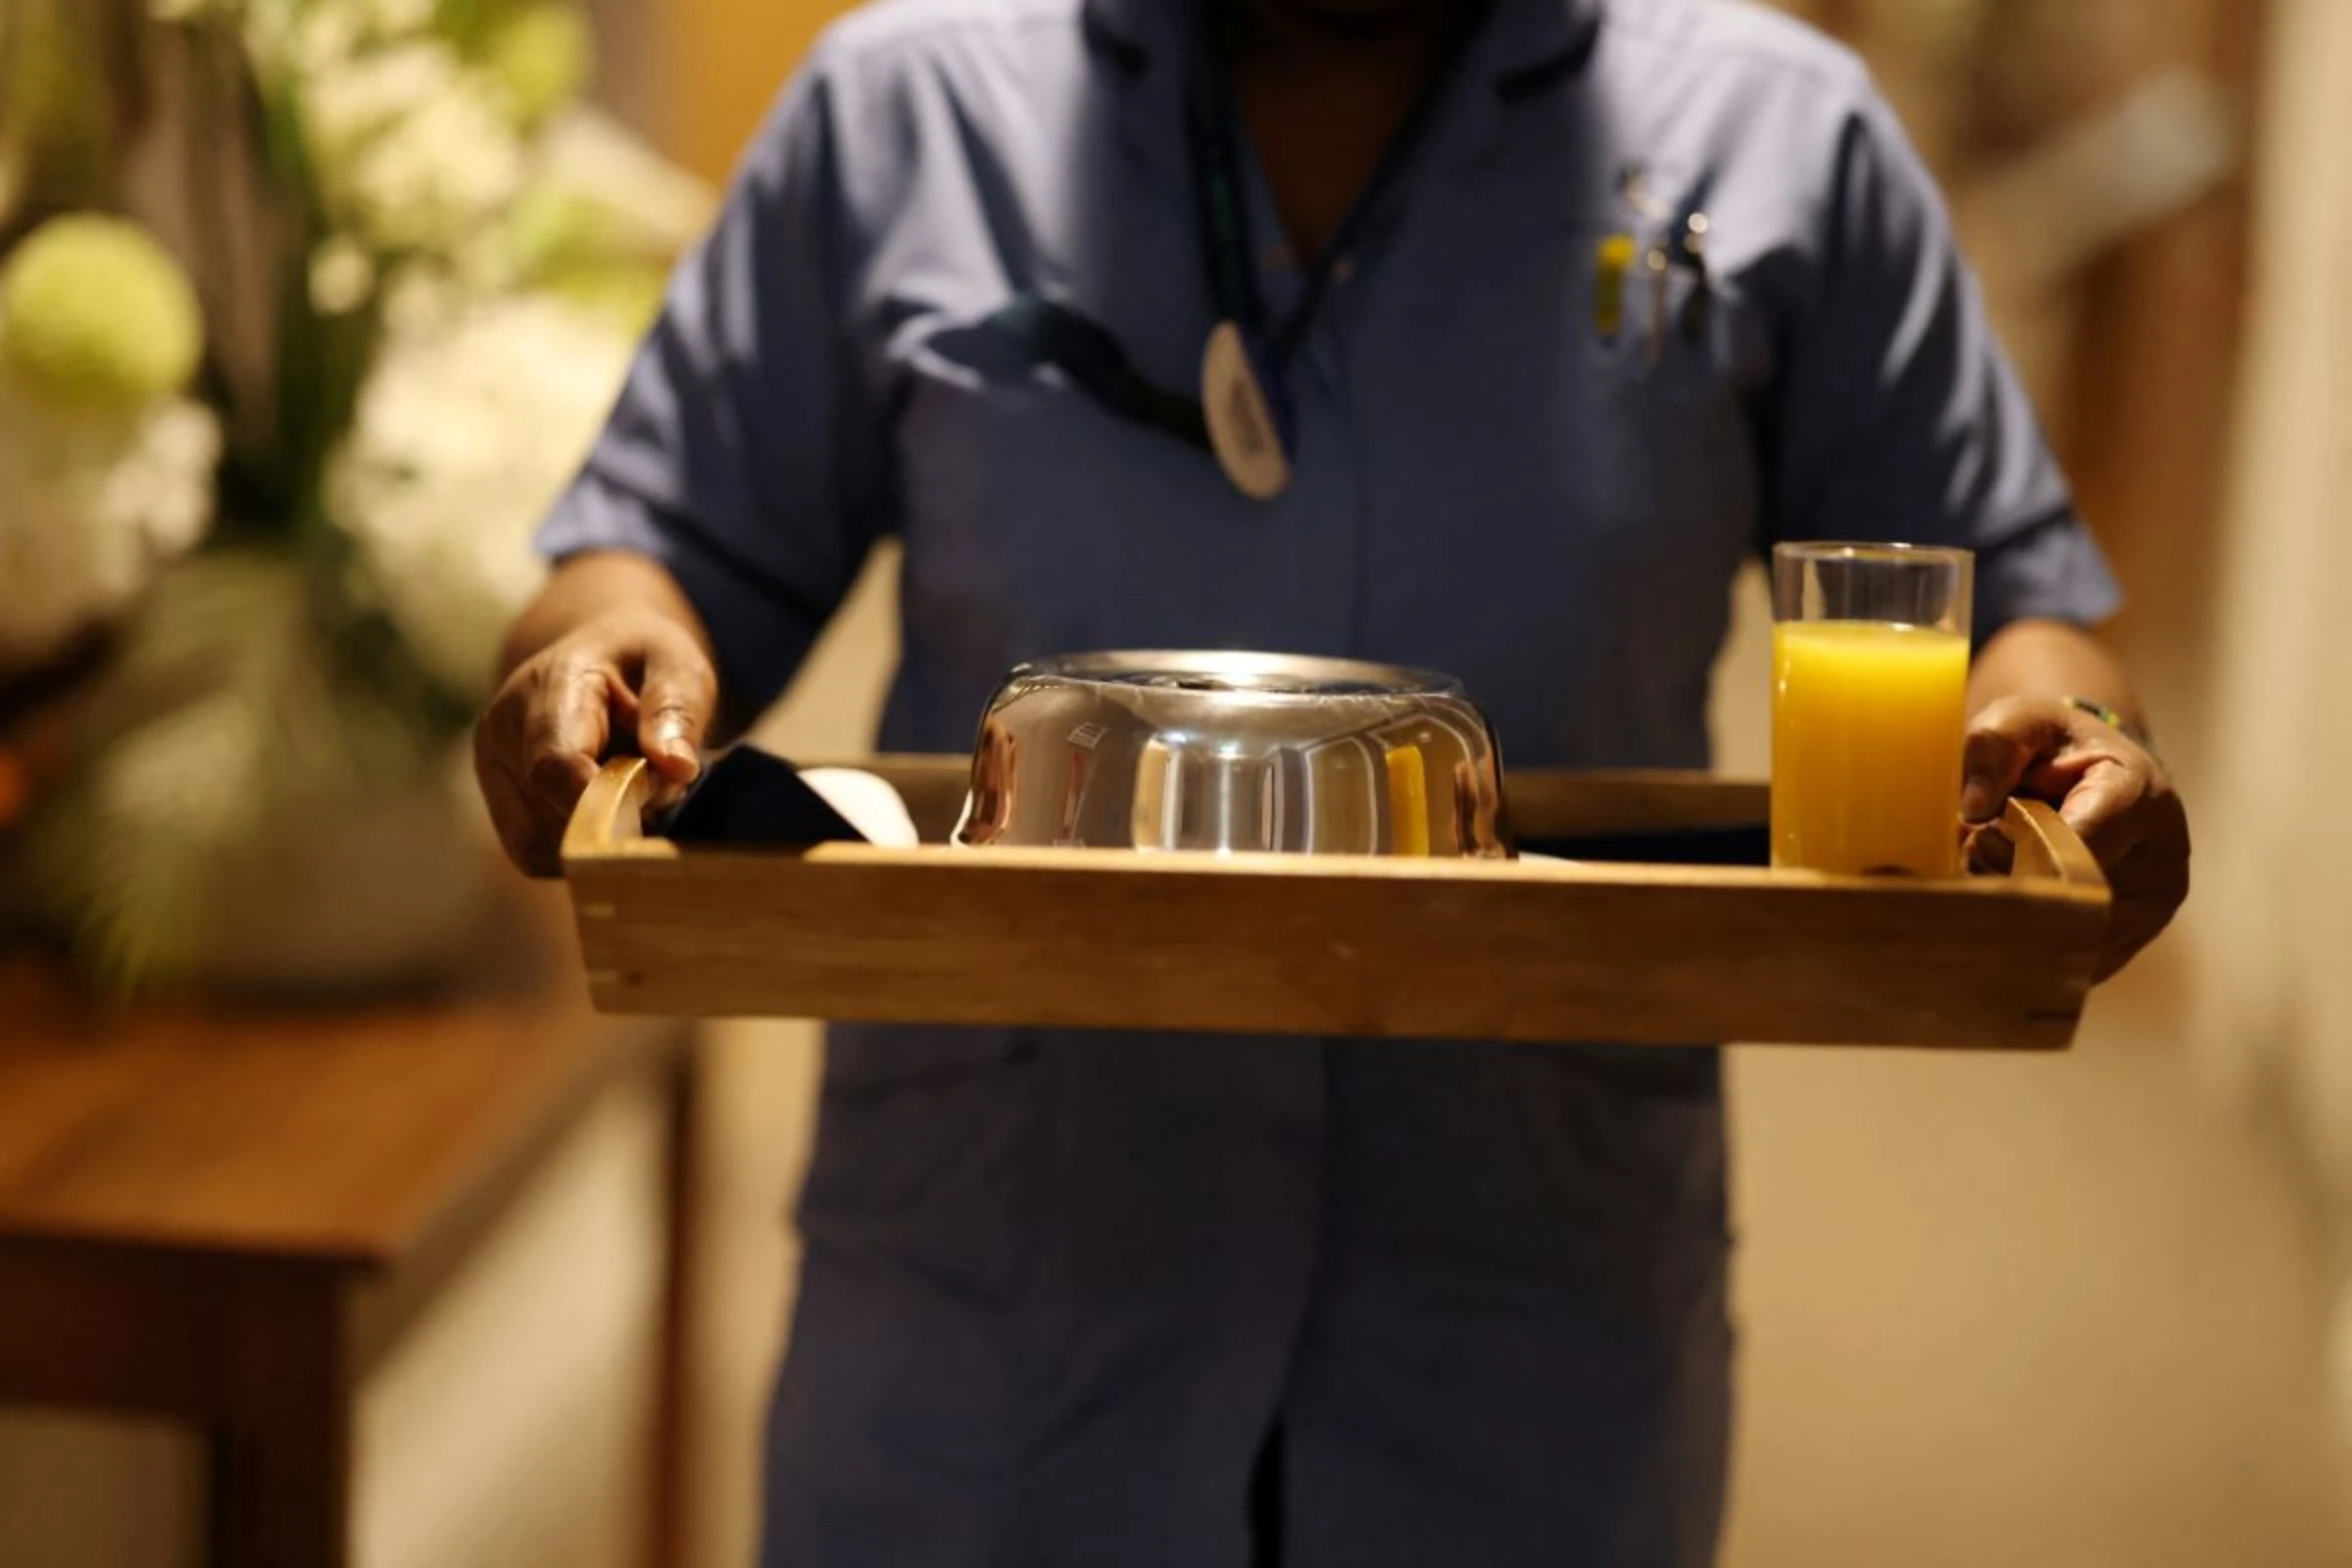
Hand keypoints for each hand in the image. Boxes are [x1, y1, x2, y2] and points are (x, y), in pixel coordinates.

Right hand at [474, 609, 715, 875]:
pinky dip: (584, 849)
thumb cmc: (644, 661)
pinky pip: (538, 856)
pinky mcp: (500, 809)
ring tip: (638, 797)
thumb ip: (677, 709)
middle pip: (551, 813)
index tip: (656, 813)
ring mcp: (492, 775)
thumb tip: (676, 767)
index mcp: (545, 687)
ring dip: (600, 839)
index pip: (555, 764)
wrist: (599, 659)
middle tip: (665, 795)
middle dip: (617, 820)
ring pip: (542, 845)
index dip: (603, 804)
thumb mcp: (676, 663)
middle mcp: (500, 734)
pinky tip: (614, 814)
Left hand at [1961, 695, 2189, 979]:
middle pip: (2075, 902)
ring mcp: (2152, 911)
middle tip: (1979, 853)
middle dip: (2012, 885)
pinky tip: (2010, 904)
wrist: (2089, 774)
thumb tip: (1974, 809)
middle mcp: (2163, 861)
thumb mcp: (2020, 719)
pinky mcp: (2131, 943)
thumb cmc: (2050, 746)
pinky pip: (2073, 964)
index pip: (2079, 845)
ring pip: (2072, 942)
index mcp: (2141, 797)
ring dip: (2017, 919)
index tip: (1980, 836)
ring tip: (1997, 871)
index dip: (2018, 848)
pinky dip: (2030, 943)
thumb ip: (1992, 745)